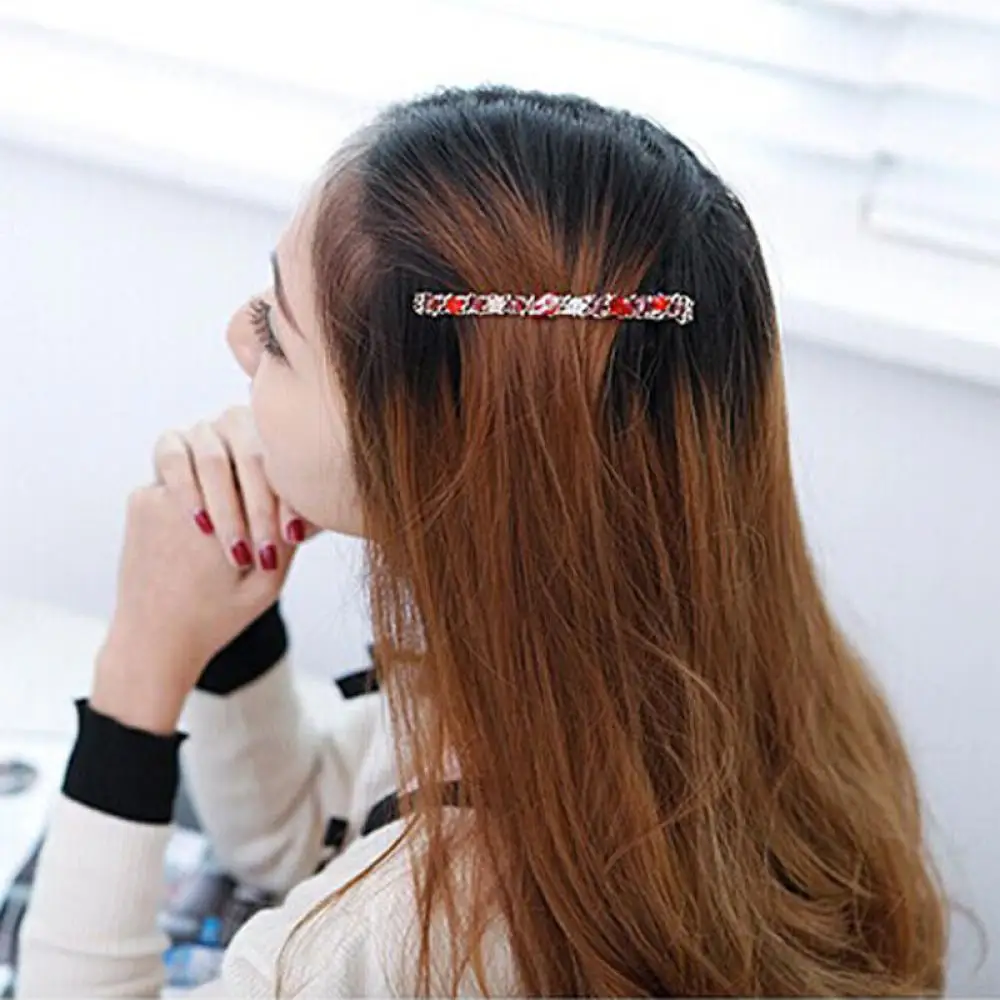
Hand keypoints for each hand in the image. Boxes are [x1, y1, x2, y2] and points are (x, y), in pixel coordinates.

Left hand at [91, 407, 315, 732]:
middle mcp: (175, 500)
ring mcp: (151, 495)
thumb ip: (290, 534)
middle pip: (222, 446)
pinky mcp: (139, 498)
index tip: (286, 527)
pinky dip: (196, 478)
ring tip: (235, 497)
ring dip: (219, 463)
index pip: (257, 466)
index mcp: (212, 521)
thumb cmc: (216, 616)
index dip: (278, 489)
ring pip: (193, 442)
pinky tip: (208, 512)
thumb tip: (311, 489)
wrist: (153, 641)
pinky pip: (173, 465)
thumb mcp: (270, 582)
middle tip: (262, 513)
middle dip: (251, 477)